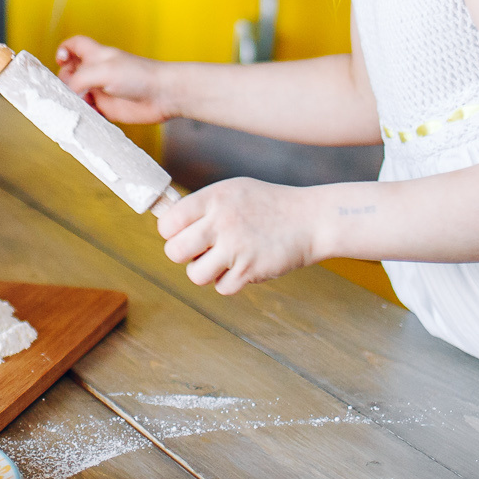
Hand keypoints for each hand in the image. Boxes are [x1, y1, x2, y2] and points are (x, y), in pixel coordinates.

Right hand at [55, 36, 177, 125]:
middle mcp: (97, 72)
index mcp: (96, 56)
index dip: (64, 50)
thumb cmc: (140, 75)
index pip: (75, 45)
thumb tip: (69, 92)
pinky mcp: (108, 109)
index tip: (60, 60)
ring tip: (75, 105)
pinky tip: (85, 116)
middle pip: (71, 73)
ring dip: (73, 100)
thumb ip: (80, 79)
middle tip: (68, 90)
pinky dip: (83, 114)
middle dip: (65, 81)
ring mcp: (102, 91)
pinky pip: (89, 112)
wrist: (163, 95)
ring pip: (78, 94)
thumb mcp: (104, 70)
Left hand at [154, 178, 317, 294]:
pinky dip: (229, 282)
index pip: (168, 222)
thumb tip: (168, 223)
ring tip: (221, 260)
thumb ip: (202, 206)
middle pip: (174, 251)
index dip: (171, 232)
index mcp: (214, 198)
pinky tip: (241, 266)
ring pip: (195, 274)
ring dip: (205, 271)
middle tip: (200, 250)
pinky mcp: (250, 270)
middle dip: (183, 255)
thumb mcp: (233, 191)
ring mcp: (236, 247)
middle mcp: (222, 222)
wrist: (310, 219)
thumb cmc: (268, 204)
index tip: (183, 233)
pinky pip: (221, 287)